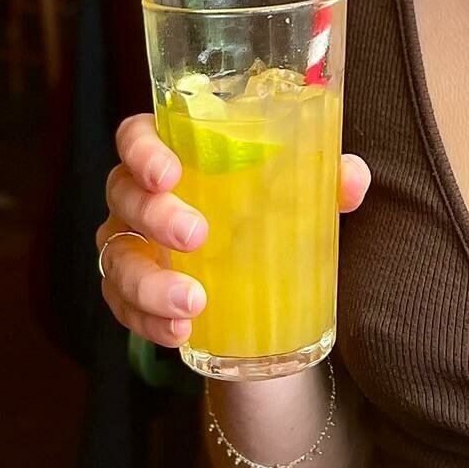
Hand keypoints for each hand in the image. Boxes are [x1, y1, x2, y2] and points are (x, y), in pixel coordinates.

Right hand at [96, 112, 371, 348]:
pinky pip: (123, 306)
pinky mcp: (133, 293)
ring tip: (193, 302)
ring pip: (118, 258)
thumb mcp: (300, 191)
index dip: (142, 150)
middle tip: (196, 235)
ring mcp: (131, 245)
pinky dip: (148, 321)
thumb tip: (350, 179)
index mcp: (174, 156)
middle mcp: (140, 197)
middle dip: (155, 216)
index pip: (136, 137)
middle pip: (123, 195)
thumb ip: (328, 176)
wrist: (260, 280)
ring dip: (149, 282)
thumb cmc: (268, 212)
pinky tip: (180, 331)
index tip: (169, 173)